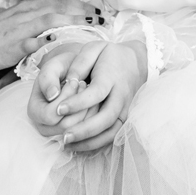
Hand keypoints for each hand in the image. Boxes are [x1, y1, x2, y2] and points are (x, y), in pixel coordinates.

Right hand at [0, 0, 102, 71]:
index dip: (80, 4)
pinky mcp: (12, 46)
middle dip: (84, 11)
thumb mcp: (7, 22)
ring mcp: (19, 29)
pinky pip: (32, 42)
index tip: (98, 11)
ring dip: (74, 21)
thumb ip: (23, 20)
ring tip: (93, 27)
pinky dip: (48, 41)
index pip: (59, 1)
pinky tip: (62, 42)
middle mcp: (25, 15)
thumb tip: (37, 23)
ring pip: (50, 19)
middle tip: (104, 19)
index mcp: (25, 8)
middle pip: (60, 7)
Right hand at [25, 40, 92, 139]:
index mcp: (34, 111)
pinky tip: (95, 100)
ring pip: (78, 132)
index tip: (74, 81)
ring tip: (89, 91)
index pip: (50, 116)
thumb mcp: (52, 67)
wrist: (73, 71)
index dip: (65, 99)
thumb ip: (48, 78)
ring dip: (87, 110)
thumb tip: (52, 96)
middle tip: (84, 84)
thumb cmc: (62, 68)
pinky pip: (87, 133)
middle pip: (65, 128)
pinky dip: (94, 117)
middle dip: (78, 105)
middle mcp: (44, 126)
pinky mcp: (73, 134)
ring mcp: (58, 133)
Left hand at [35, 39, 145, 153]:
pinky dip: (97, 143)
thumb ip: (81, 62)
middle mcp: (121, 94)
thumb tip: (70, 80)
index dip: (78, 103)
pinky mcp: (126, 117)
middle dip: (85, 129)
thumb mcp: (94, 48)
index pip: (97, 93)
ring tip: (68, 144)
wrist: (136, 62)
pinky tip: (79, 145)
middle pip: (106, 117)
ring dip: (91, 140)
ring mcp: (125, 108)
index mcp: (112, 76)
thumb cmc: (110, 55)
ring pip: (111, 130)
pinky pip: (114, 134)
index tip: (58, 109)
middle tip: (63, 135)